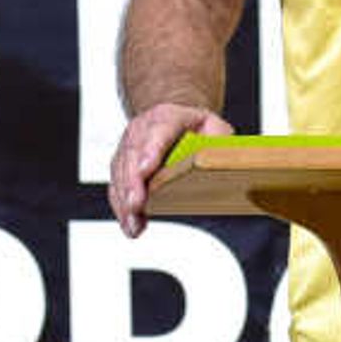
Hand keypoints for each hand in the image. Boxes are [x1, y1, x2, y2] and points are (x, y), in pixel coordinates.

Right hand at [106, 99, 229, 233]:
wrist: (178, 121)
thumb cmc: (197, 127)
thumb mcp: (216, 128)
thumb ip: (220, 143)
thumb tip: (224, 163)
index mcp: (167, 116)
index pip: (158, 130)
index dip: (150, 151)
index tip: (145, 170)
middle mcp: (143, 129)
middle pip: (133, 155)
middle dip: (133, 182)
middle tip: (136, 204)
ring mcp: (129, 147)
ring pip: (121, 172)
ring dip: (125, 200)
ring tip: (133, 223)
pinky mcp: (122, 165)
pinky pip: (117, 185)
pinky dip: (121, 207)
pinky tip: (130, 224)